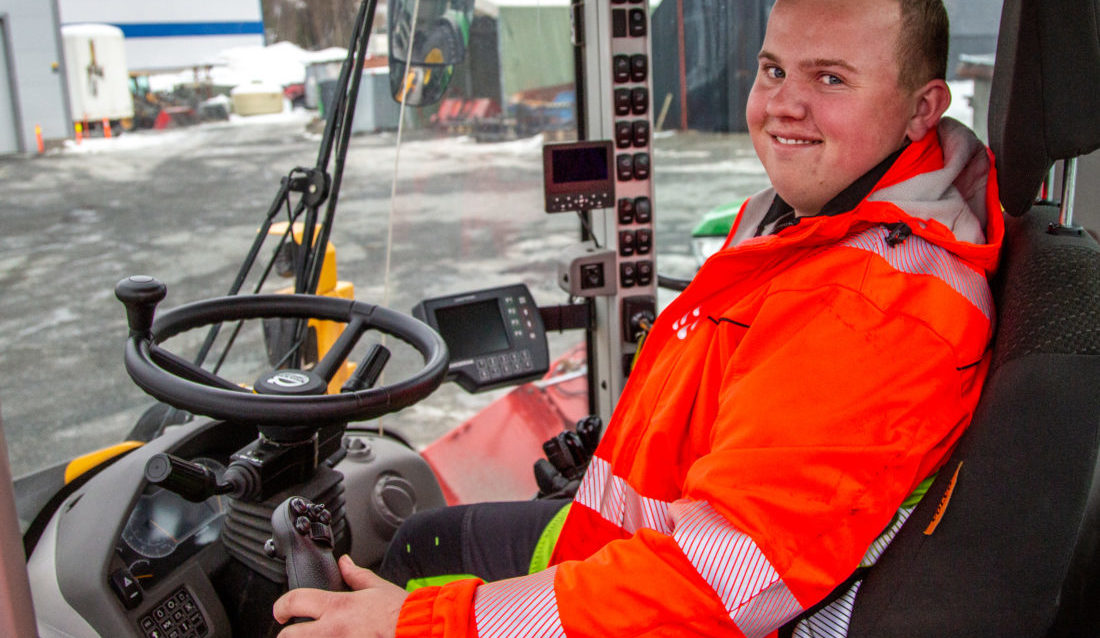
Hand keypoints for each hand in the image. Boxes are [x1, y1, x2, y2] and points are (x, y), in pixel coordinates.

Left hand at [273, 554, 407, 637]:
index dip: (281, 606)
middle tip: (294, 632)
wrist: (419, 633)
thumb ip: (356, 576)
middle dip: (287, 635)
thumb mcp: (378, 588)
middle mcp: (332, 630)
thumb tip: (345, 563)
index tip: (281, 611)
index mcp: (338, 607)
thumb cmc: (402, 614)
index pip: (295, 601)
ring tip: (316, 636)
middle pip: (289, 637)